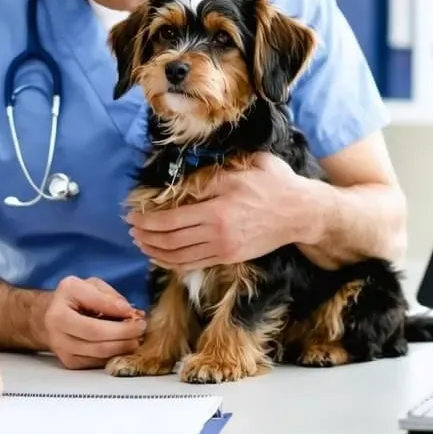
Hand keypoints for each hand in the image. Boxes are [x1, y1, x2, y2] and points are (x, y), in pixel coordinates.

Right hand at [42, 276, 145, 369]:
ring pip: (98, 351)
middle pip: (94, 332)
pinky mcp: (69, 362)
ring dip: (122, 346)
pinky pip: (97, 362)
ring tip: (135, 339)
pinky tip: (122, 347)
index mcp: (64, 296)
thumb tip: (128, 311)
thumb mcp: (91, 286)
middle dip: (123, 332)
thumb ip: (108, 295)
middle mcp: (56, 323)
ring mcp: (61, 345)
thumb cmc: (75, 299)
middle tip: (140, 328)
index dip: (116, 308)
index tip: (133, 312)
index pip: (93, 302)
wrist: (51, 317)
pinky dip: (114, 355)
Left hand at [127, 153, 311, 269]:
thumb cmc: (273, 184)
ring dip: (155, 252)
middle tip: (131, 230)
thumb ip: (209, 176)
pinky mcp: (229, 258)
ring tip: (141, 244)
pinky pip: (194, 264)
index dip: (147, 220)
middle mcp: (217, 234)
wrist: (301, 212)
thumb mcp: (241, 169)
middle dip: (146, 237)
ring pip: (179, 257)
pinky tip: (163, 256)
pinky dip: (173, 262)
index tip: (132, 215)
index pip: (170, 220)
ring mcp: (224, 249)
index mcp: (216, 210)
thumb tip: (180, 182)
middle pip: (170, 242)